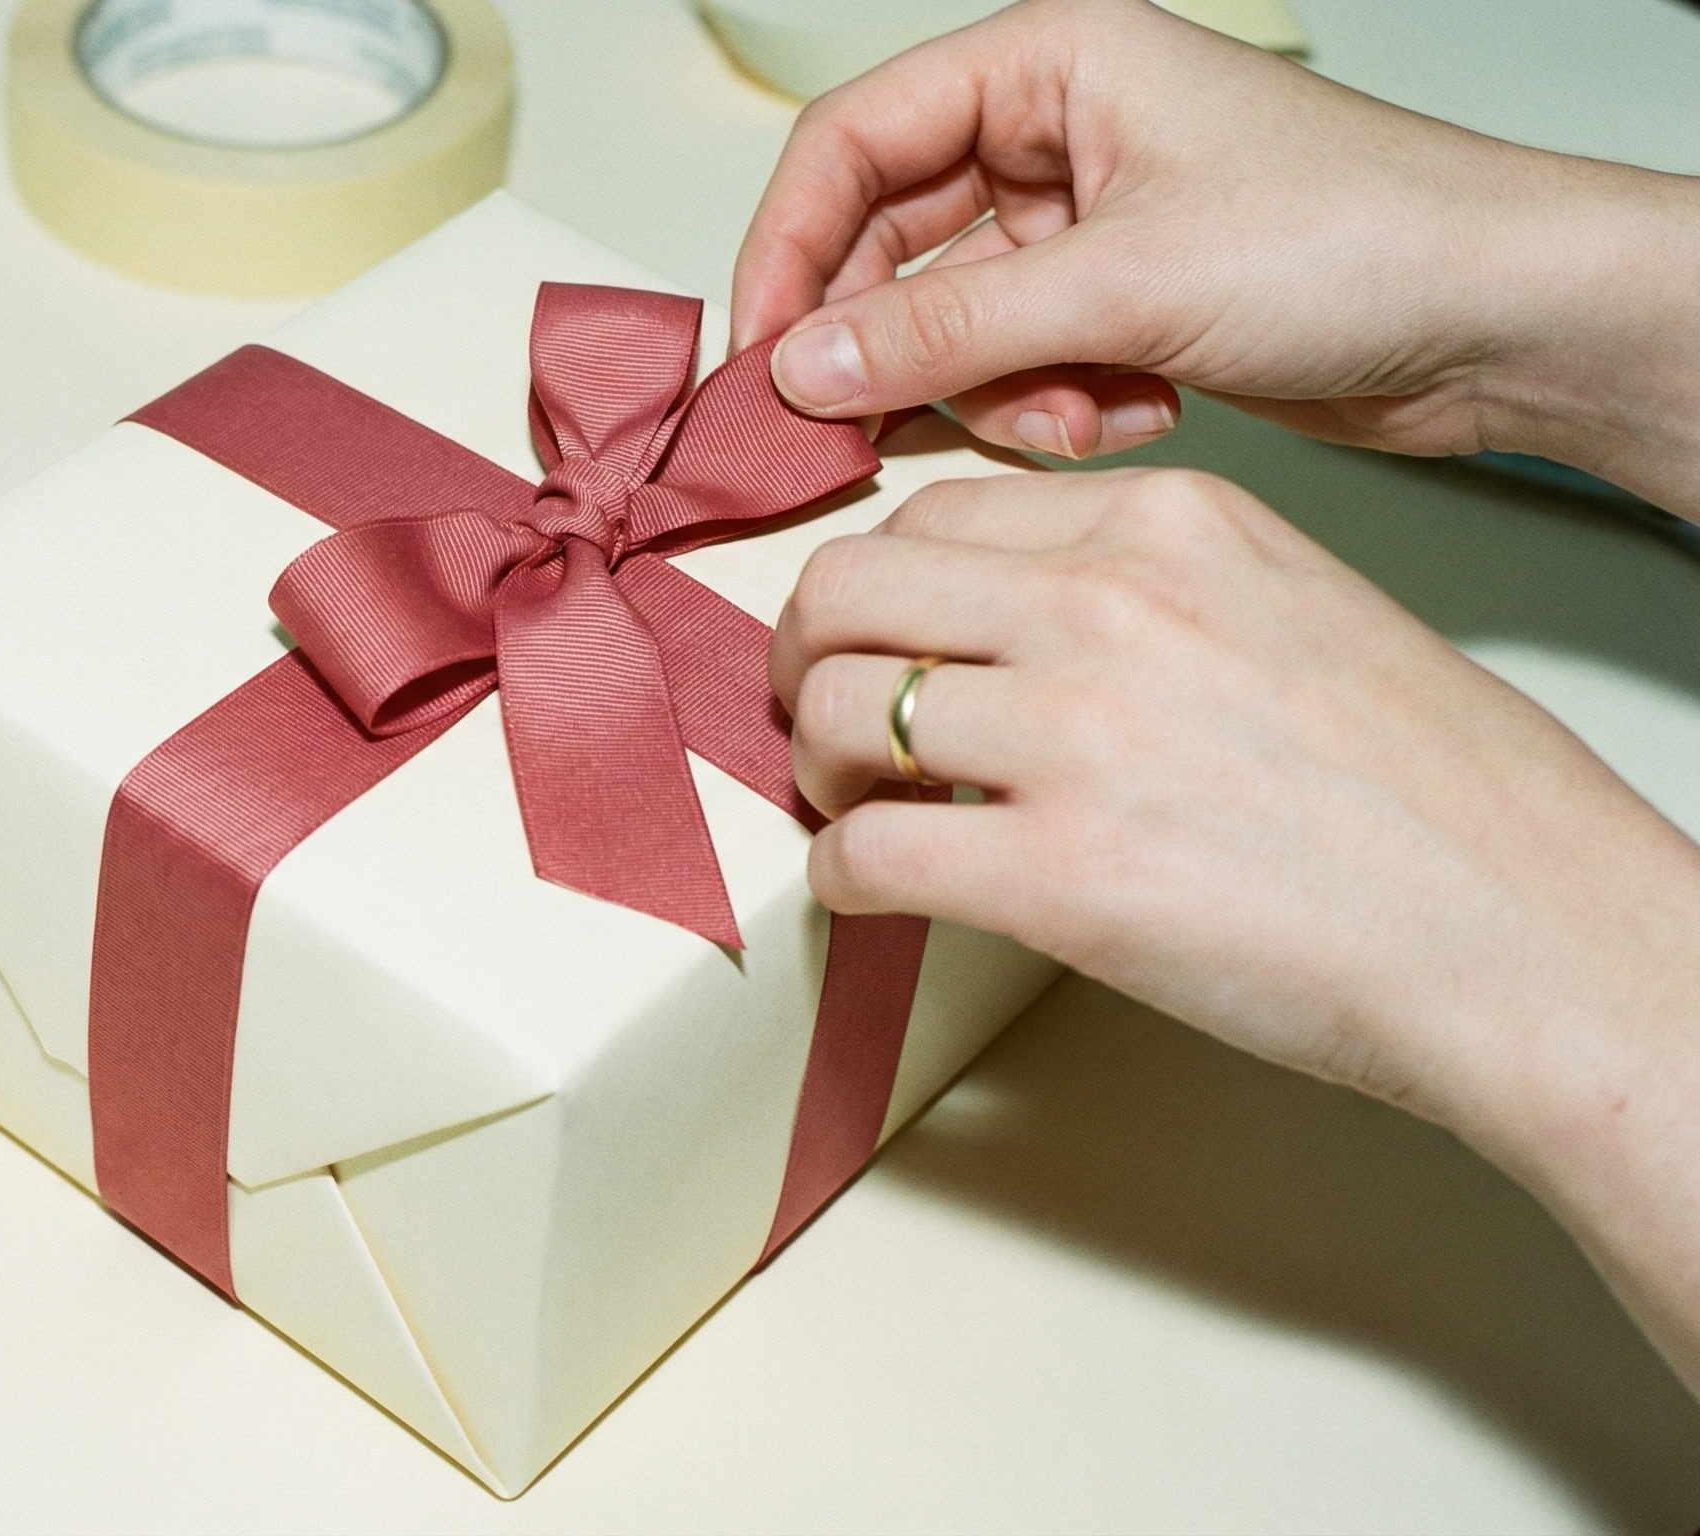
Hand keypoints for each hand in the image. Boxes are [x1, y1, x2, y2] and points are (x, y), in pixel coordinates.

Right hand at [731, 0, 1699, 512]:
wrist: (1508, 322)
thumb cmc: (1366, 240)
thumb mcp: (1126, 285)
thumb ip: (945, 331)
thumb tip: (802, 367)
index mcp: (1053, 62)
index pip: (853, 141)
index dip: (791, 246)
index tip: (762, 353)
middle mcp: (1059, 132)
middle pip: (890, 243)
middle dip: (891, 344)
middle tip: (858, 427)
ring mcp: (1089, 224)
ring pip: (951, 323)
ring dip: (988, 392)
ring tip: (1071, 414)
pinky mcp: (1121, 308)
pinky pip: (1016, 369)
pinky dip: (1048, 409)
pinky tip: (1128, 415)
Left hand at [772, 464, 1699, 1387]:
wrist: (1532, 935)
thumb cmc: (1439, 799)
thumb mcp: (1295, 608)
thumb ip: (1146, 593)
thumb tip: (1013, 628)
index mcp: (1171, 523)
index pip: (932, 516)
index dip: (877, 593)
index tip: (878, 645)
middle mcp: (1111, 606)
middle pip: (849, 591)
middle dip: (810, 664)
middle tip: (827, 724)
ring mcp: (1080, 736)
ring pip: (844, 713)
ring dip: (822, 771)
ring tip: (864, 811)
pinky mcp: (1060, 874)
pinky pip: (866, 854)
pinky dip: (844, 879)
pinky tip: (881, 893)